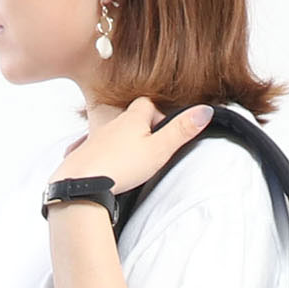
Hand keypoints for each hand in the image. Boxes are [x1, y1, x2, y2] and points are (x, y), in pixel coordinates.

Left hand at [47, 97, 214, 194]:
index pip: (148, 105)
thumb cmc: (121, 166)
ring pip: (112, 134)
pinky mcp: (83, 155)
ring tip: (130, 160)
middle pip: (129, 118)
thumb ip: (181, 131)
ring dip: (121, 142)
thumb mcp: (159, 150)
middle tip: (150, 147)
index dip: (158, 114)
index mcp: (132, 119)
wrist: (82, 182)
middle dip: (140, 127)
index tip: (164, 131)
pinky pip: (92, 149)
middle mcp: (112, 124)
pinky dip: (99, 155)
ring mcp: (96, 139)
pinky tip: (100, 165)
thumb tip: (206, 110)